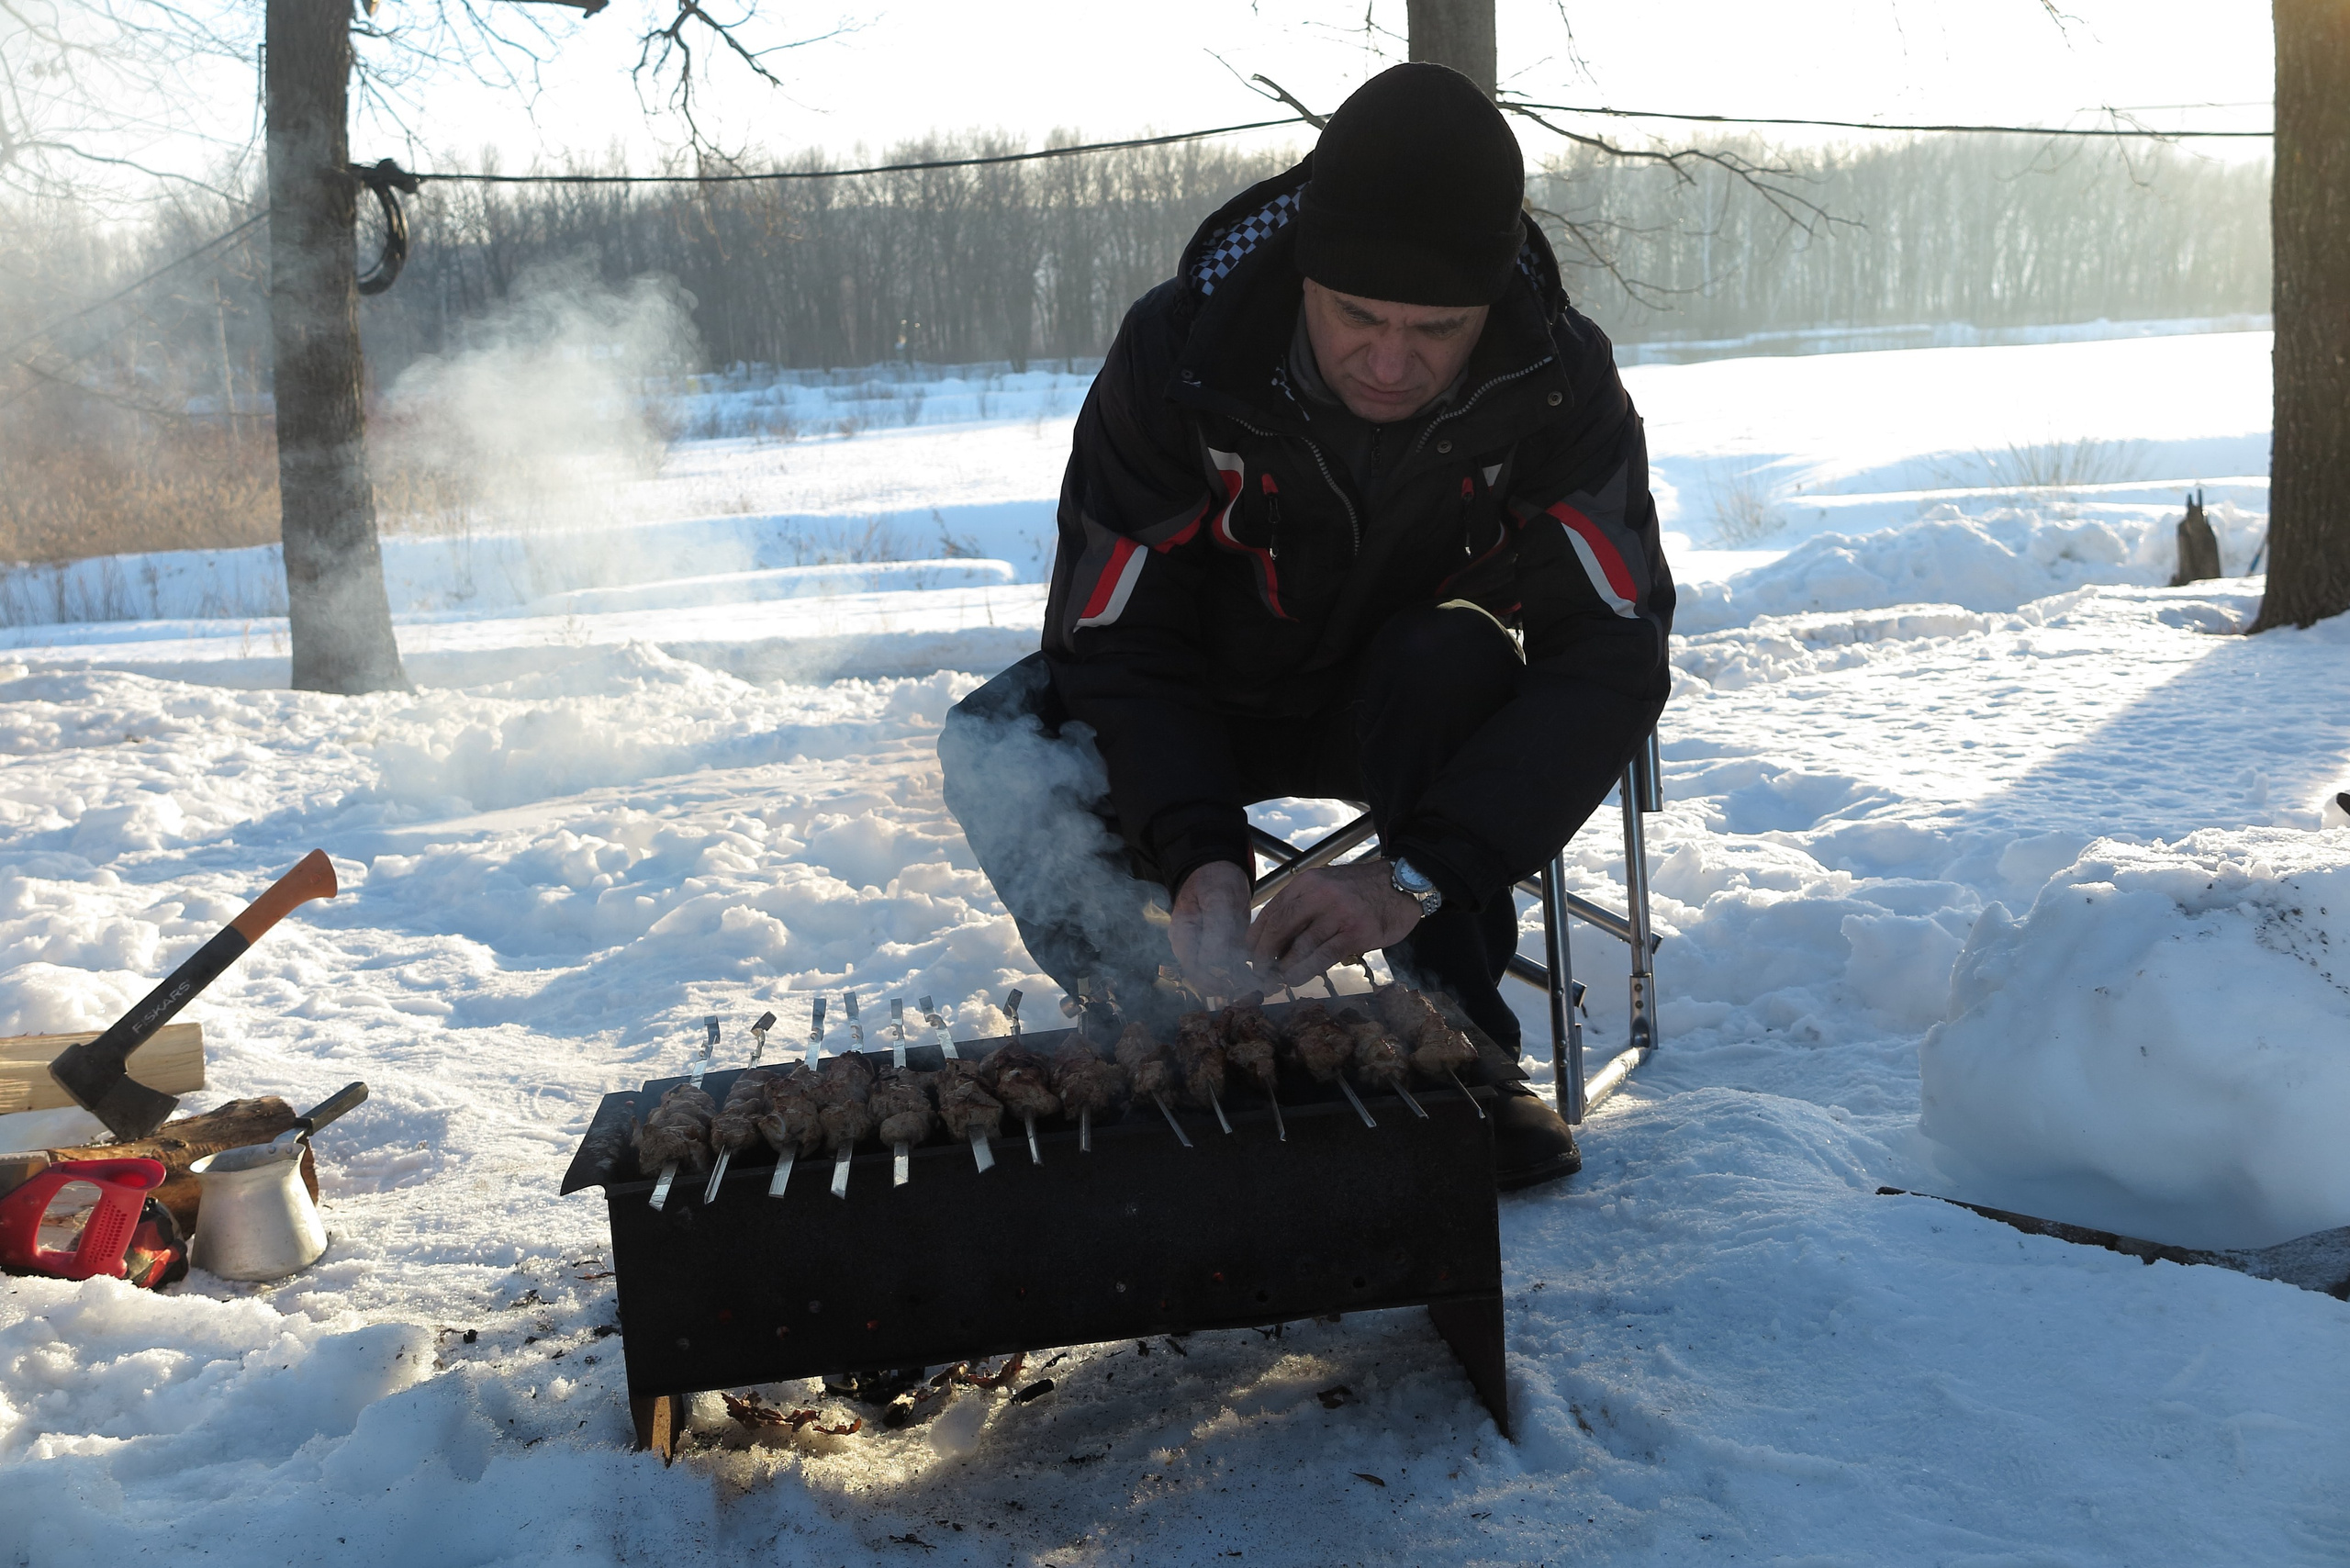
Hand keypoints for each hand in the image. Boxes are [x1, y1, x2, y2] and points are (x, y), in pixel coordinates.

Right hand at [1170, 860, 1253, 995]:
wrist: (1220, 867)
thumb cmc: (1214, 878)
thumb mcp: (1217, 899)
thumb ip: (1215, 929)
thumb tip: (1213, 963)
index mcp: (1183, 936)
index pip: (1194, 970)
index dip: (1215, 982)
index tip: (1239, 985)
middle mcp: (1192, 947)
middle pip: (1207, 977)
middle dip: (1232, 986)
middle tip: (1258, 990)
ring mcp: (1207, 948)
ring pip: (1221, 975)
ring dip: (1242, 983)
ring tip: (1268, 985)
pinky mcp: (1222, 946)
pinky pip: (1232, 966)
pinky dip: (1248, 972)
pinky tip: (1266, 975)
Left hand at [1246, 858, 1422, 987]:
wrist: (1402, 884)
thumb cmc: (1361, 890)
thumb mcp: (1325, 885)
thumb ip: (1302, 905)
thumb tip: (1273, 938)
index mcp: (1307, 882)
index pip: (1271, 911)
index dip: (1255, 936)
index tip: (1247, 953)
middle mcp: (1319, 895)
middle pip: (1279, 928)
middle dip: (1262, 954)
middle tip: (1257, 970)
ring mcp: (1338, 914)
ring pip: (1299, 946)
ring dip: (1282, 968)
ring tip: (1275, 979)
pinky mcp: (1356, 933)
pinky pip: (1322, 957)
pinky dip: (1305, 971)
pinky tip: (1296, 979)